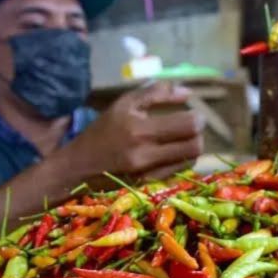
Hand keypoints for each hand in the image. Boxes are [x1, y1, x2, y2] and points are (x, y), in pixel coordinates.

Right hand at [68, 82, 204, 180]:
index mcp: (139, 127)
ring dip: (192, 148)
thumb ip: (156, 93)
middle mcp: (145, 152)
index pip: (188, 125)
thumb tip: (187, 92)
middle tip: (192, 127)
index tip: (194, 113)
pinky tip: (172, 152)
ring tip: (182, 139)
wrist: (79, 166)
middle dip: (198, 134)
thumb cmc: (103, 130)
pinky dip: (181, 160)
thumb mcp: (124, 104)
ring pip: (190, 160)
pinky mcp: (148, 185)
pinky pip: (178, 171)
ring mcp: (148, 172)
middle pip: (194, 145)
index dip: (197, 118)